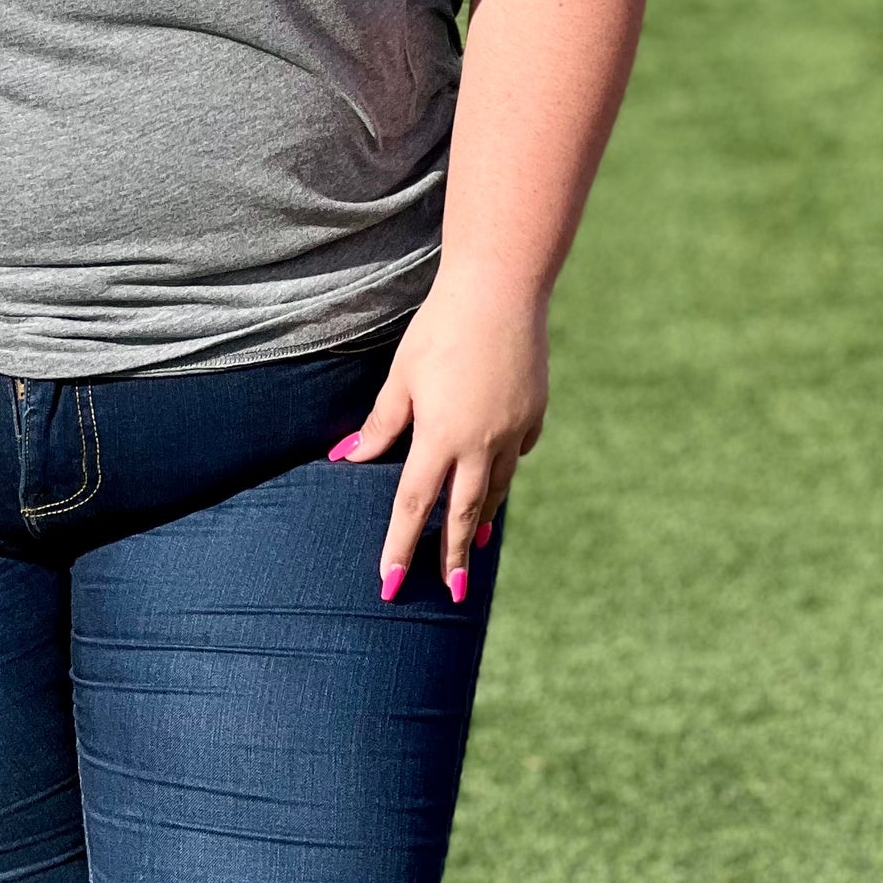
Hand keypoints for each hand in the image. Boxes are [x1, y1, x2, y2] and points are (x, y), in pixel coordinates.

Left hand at [330, 276, 547, 600]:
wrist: (501, 290)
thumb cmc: (441, 327)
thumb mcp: (403, 375)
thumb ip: (381, 424)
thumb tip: (348, 459)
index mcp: (442, 437)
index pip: (413, 505)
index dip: (399, 546)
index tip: (389, 584)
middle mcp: (481, 444)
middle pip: (463, 514)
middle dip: (453, 556)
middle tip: (451, 592)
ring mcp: (514, 431)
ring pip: (495, 489)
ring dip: (480, 521)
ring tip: (472, 547)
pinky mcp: (534, 414)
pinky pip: (516, 454)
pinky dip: (504, 471)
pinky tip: (496, 478)